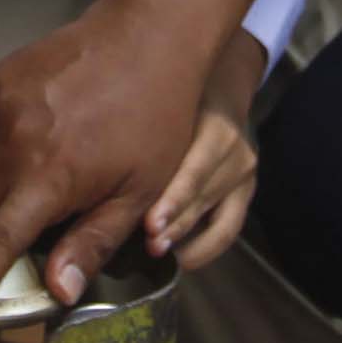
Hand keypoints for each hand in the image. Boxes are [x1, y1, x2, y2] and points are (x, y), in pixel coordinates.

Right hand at [0, 0, 216, 342]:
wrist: (150, 33)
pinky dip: (4, 147)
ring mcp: (1, 107)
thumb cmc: (155, 117)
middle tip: (16, 236)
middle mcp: (12, 143)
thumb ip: (92, 242)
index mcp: (48, 178)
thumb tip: (56, 291)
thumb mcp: (139, 191)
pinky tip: (44, 135)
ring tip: (46, 173)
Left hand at [143, 40, 267, 269]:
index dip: (173, 200)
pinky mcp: (245, 190)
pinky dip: (206, 246)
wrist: (219, 85)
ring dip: (188, 238)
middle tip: (150, 244)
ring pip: (219, 216)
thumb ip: (138, 131)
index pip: (195, 170)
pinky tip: (181, 258)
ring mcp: (243, 172)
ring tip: (158, 250)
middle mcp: (234, 150)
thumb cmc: (175, 96)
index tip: (150, 224)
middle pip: (203, 195)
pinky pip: (229, 228)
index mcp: (214, 125)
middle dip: (175, 222)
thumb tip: (95, 168)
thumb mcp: (163, 103)